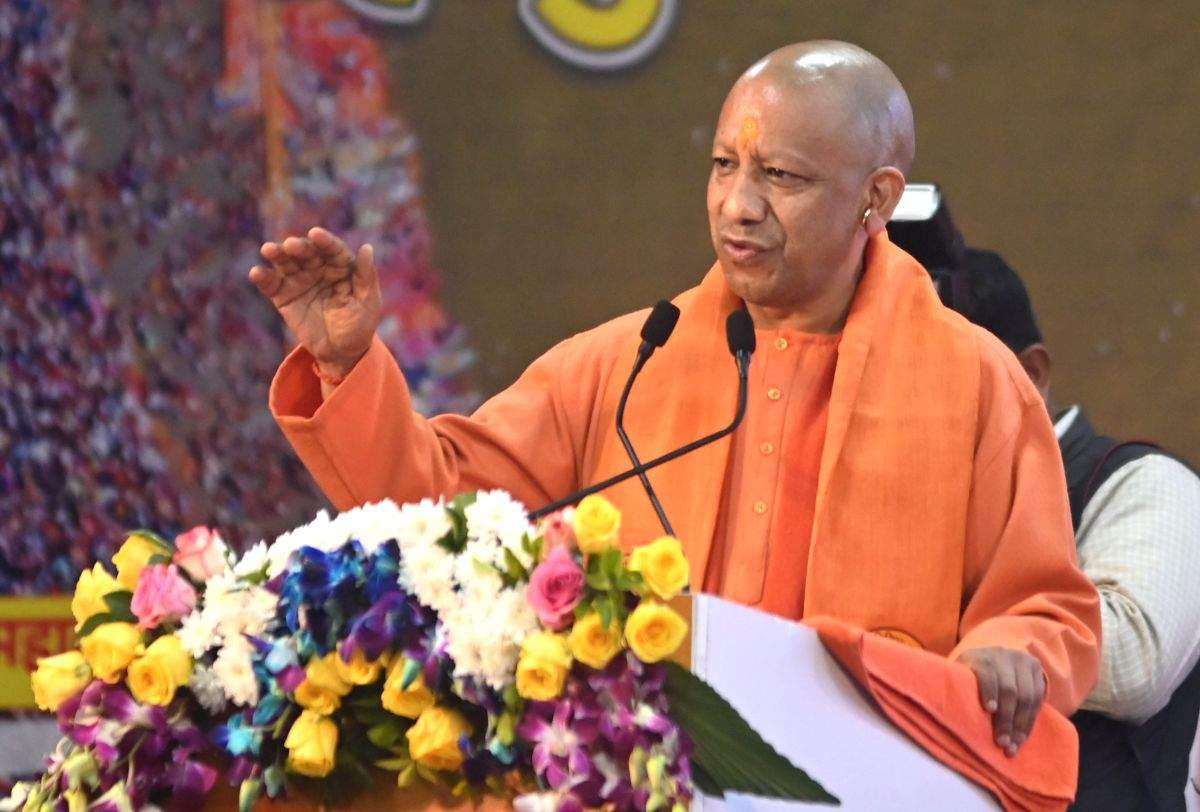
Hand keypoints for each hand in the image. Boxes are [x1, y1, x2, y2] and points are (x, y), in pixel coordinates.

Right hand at [249, 227, 381, 377]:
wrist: (341, 352)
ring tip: (268, 250)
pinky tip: (256, 273)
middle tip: (290, 245)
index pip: (332, 249)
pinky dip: (263, 278)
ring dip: (277, 254)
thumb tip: (368, 247)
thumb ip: (366, 276)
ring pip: (286, 263)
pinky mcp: (283, 295)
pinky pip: (271, 284)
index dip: (325, 241)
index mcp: (341, 266)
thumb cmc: (359, 325)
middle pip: (307, 252)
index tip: (316, 234)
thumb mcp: (368, 302)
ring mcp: (299, 280)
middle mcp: (318, 268)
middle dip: (298, 247)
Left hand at [958, 647, 1046, 756]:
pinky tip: (1022, 736)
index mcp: (978, 656)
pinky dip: (1030, 721)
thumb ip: (962, 691)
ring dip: (1021, 725)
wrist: (992, 656)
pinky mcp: (1035, 667)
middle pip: (1009, 689)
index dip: (989, 690)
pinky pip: (1038, 698)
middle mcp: (1001, 654)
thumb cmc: (969, 676)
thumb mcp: (961, 677)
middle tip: (1002, 743)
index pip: (986, 672)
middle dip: (1006, 719)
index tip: (989, 710)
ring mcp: (1021, 659)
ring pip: (1027, 696)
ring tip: (1013, 745)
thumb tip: (959, 721)